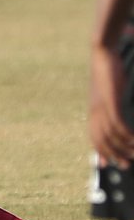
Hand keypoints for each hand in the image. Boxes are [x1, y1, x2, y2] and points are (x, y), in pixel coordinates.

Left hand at [90, 46, 133, 166]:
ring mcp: (101, 108)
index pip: (94, 137)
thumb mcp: (106, 93)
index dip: (100, 151)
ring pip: (111, 135)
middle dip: (113, 154)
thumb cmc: (107, 73)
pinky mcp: (110, 102)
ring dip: (124, 147)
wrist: (102, 55)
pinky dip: (127, 135)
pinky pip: (118, 124)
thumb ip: (107, 105)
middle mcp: (95, 112)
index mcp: (93, 111)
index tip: (107, 164)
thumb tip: (111, 112)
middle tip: (126, 164)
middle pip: (101, 140)